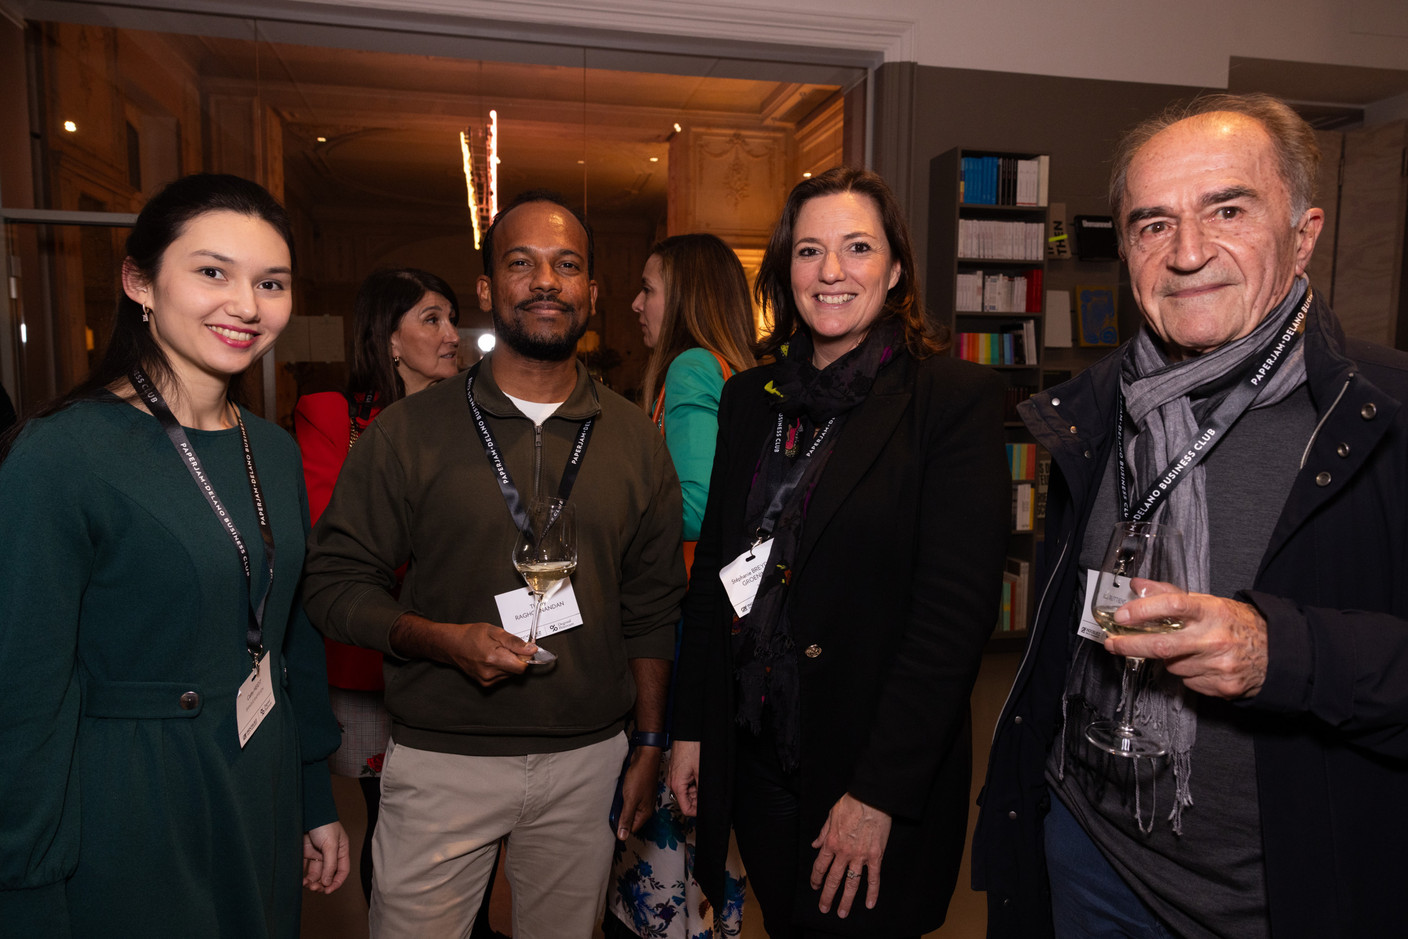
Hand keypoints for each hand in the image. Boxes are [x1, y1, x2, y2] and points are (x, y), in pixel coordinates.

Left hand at [302, 821, 349, 893]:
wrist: (307, 812)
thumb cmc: (324, 824)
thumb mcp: (331, 844)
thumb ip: (330, 864)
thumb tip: (327, 883)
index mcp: (341, 851)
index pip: (342, 871)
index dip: (336, 883)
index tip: (327, 891)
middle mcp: (330, 854)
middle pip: (327, 875)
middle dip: (322, 883)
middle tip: (314, 888)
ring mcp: (317, 853)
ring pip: (315, 873)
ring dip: (311, 881)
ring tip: (306, 884)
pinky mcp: (305, 852)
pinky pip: (304, 868)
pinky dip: (302, 875)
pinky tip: (299, 880)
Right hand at [446, 622, 537, 685]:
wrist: (452, 645)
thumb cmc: (470, 635)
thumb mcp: (494, 631)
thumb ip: (514, 642)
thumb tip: (531, 650)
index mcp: (493, 659)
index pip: (522, 666)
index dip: (525, 656)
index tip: (522, 649)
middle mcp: (490, 673)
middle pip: (517, 670)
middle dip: (515, 658)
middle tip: (504, 647)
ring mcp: (487, 680)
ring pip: (510, 673)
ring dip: (508, 663)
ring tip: (495, 652)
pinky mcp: (485, 683)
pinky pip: (502, 677)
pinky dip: (501, 668)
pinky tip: (491, 660)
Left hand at [615, 744, 662, 839]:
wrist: (645, 757)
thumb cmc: (640, 776)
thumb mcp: (630, 800)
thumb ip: (626, 818)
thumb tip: (622, 836)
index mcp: (645, 813)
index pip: (631, 829)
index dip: (621, 827)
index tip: (611, 823)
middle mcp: (644, 808)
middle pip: (629, 819)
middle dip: (620, 816)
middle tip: (610, 811)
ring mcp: (642, 799)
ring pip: (628, 809)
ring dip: (620, 806)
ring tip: (613, 801)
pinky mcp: (638, 791)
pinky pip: (628, 799)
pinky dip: (622, 798)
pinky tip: (617, 793)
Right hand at [667, 740, 699, 816]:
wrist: (688, 733)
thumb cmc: (691, 747)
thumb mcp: (701, 771)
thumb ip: (702, 789)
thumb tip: (706, 801)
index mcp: (677, 785)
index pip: (686, 808)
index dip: (697, 812)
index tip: (706, 808)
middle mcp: (673, 783)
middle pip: (686, 801)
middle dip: (698, 800)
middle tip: (708, 792)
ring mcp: (674, 777)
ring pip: (687, 792)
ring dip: (697, 791)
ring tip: (704, 780)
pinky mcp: (677, 772)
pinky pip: (685, 784)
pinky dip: (694, 783)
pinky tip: (700, 776)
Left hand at [809, 793, 890, 918]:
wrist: (872, 798)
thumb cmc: (851, 803)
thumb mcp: (831, 815)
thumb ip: (823, 832)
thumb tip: (815, 845)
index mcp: (831, 842)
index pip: (820, 866)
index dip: (816, 879)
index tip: (814, 887)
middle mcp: (843, 852)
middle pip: (833, 879)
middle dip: (827, 895)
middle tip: (824, 908)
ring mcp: (860, 856)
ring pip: (851, 883)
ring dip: (846, 900)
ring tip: (842, 913)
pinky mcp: (875, 856)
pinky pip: (873, 877)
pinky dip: (872, 892)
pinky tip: (870, 904)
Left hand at [1105, 591, 1267, 698]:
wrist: (1277, 653)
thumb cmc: (1237, 624)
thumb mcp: (1208, 602)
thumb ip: (1170, 594)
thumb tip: (1137, 585)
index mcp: (1211, 612)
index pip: (1172, 605)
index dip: (1142, 610)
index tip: (1121, 616)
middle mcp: (1214, 639)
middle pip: (1161, 645)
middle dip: (1130, 645)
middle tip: (1112, 644)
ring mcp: (1219, 665)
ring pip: (1173, 665)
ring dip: (1169, 659)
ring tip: (1187, 649)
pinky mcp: (1222, 686)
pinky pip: (1187, 681)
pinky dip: (1186, 673)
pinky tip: (1201, 664)